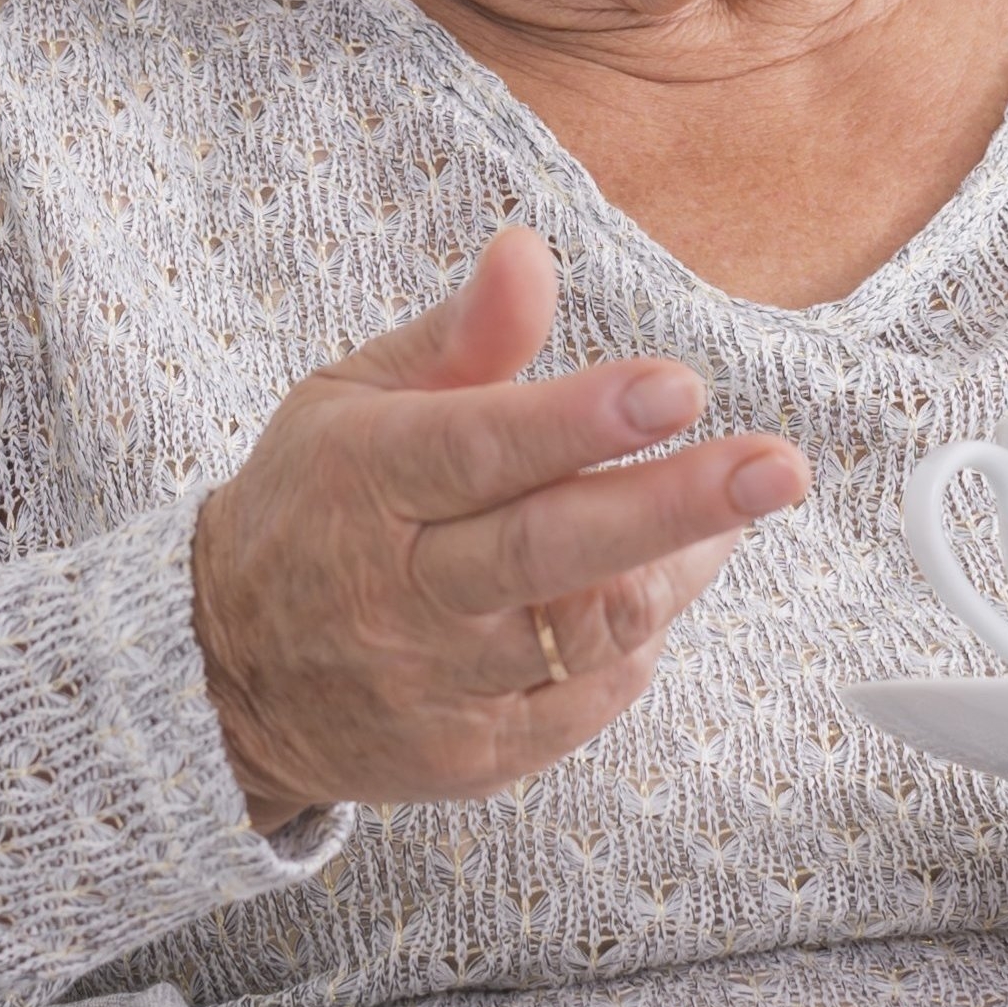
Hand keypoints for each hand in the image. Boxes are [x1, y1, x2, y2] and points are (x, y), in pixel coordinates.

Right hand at [188, 225, 808, 830]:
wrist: (230, 677)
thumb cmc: (313, 507)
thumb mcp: (354, 397)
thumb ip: (460, 335)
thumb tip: (530, 252)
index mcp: (367, 480)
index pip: (481, 447)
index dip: (583, 420)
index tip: (678, 388)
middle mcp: (399, 590)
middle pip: (549, 549)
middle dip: (675, 505)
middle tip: (777, 468)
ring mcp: (438, 684)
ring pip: (585, 629)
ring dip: (678, 565)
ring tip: (737, 510)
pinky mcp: (475, 754)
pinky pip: (585, 699)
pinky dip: (638, 638)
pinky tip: (655, 582)